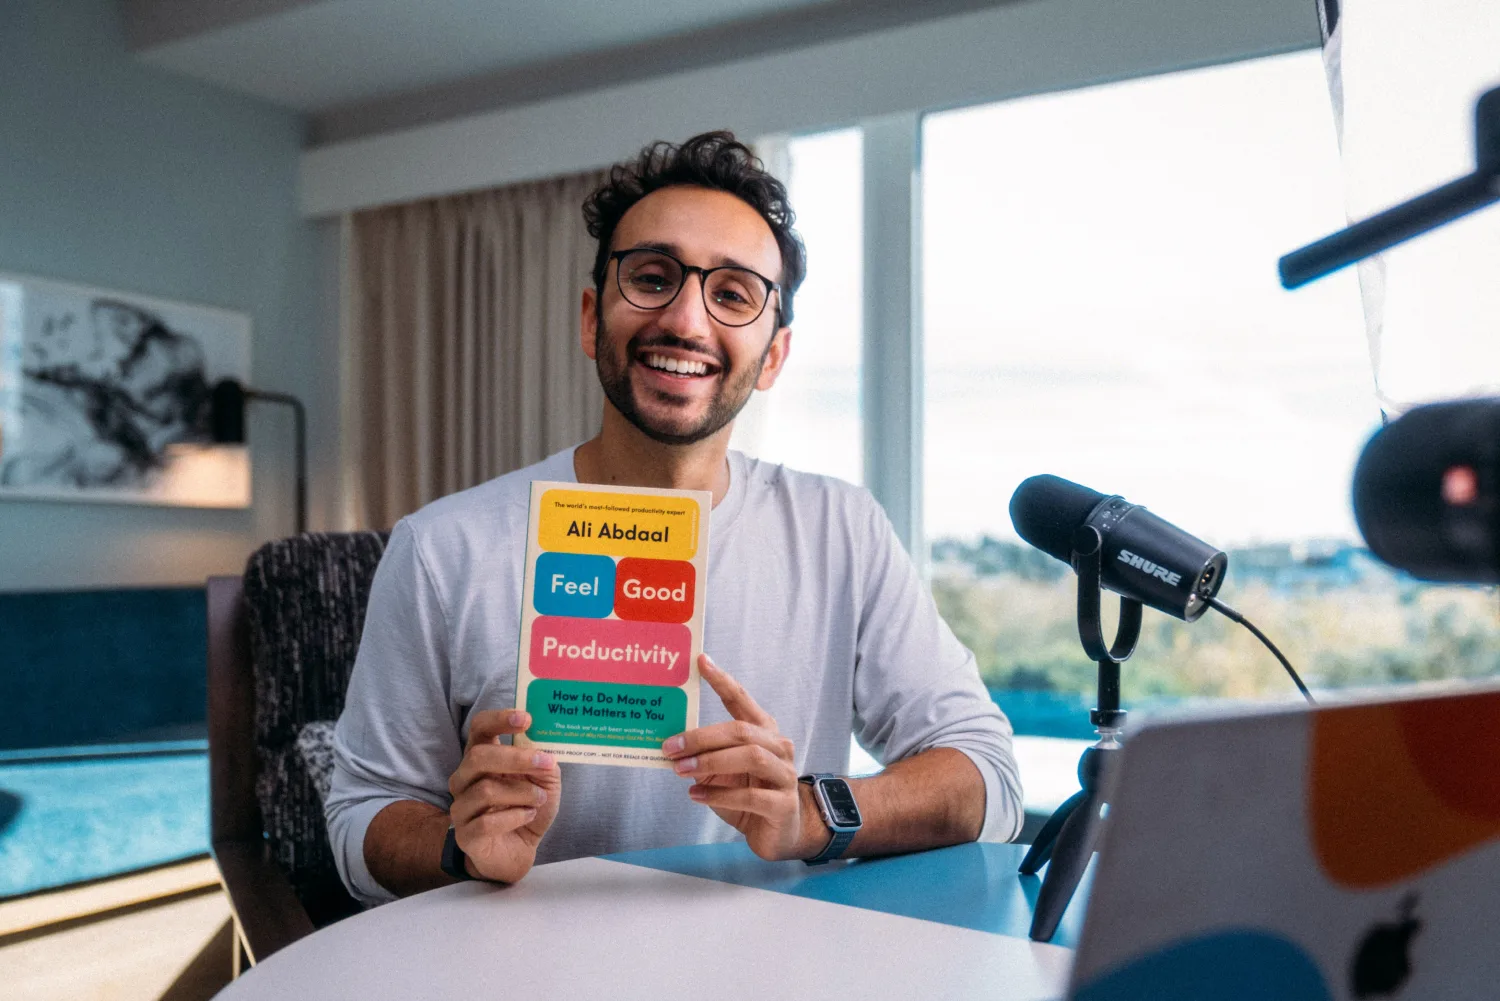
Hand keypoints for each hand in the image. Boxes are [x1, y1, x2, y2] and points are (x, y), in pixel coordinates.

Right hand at [447, 709, 560, 882]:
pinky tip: (528, 816)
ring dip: (523, 793)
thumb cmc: (527, 808)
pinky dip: (516, 816)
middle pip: (478, 756)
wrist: (519, 851)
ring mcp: (461, 807)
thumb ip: (543, 762)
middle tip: (546, 762)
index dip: (499, 719)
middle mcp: (464, 779)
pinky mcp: (466, 835)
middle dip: (516, 758)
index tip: (526, 719)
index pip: (479, 728)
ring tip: (540, 799)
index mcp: (482, 758)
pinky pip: (487, 822)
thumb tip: (546, 745)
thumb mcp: (544, 781)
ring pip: (486, 791)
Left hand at [663, 655, 813, 860]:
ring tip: (681, 771)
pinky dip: (719, 794)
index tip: (701, 661)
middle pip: (741, 731)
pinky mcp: (783, 805)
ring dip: (710, 762)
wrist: (777, 832)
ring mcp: (785, 775)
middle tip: (670, 747)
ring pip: (751, 757)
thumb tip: (668, 744)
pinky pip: (751, 796)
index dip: (722, 680)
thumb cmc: (747, 794)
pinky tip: (696, 795)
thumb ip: (704, 754)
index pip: (742, 700)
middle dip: (702, 737)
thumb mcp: (722, 770)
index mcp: (763, 731)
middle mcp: (778, 747)